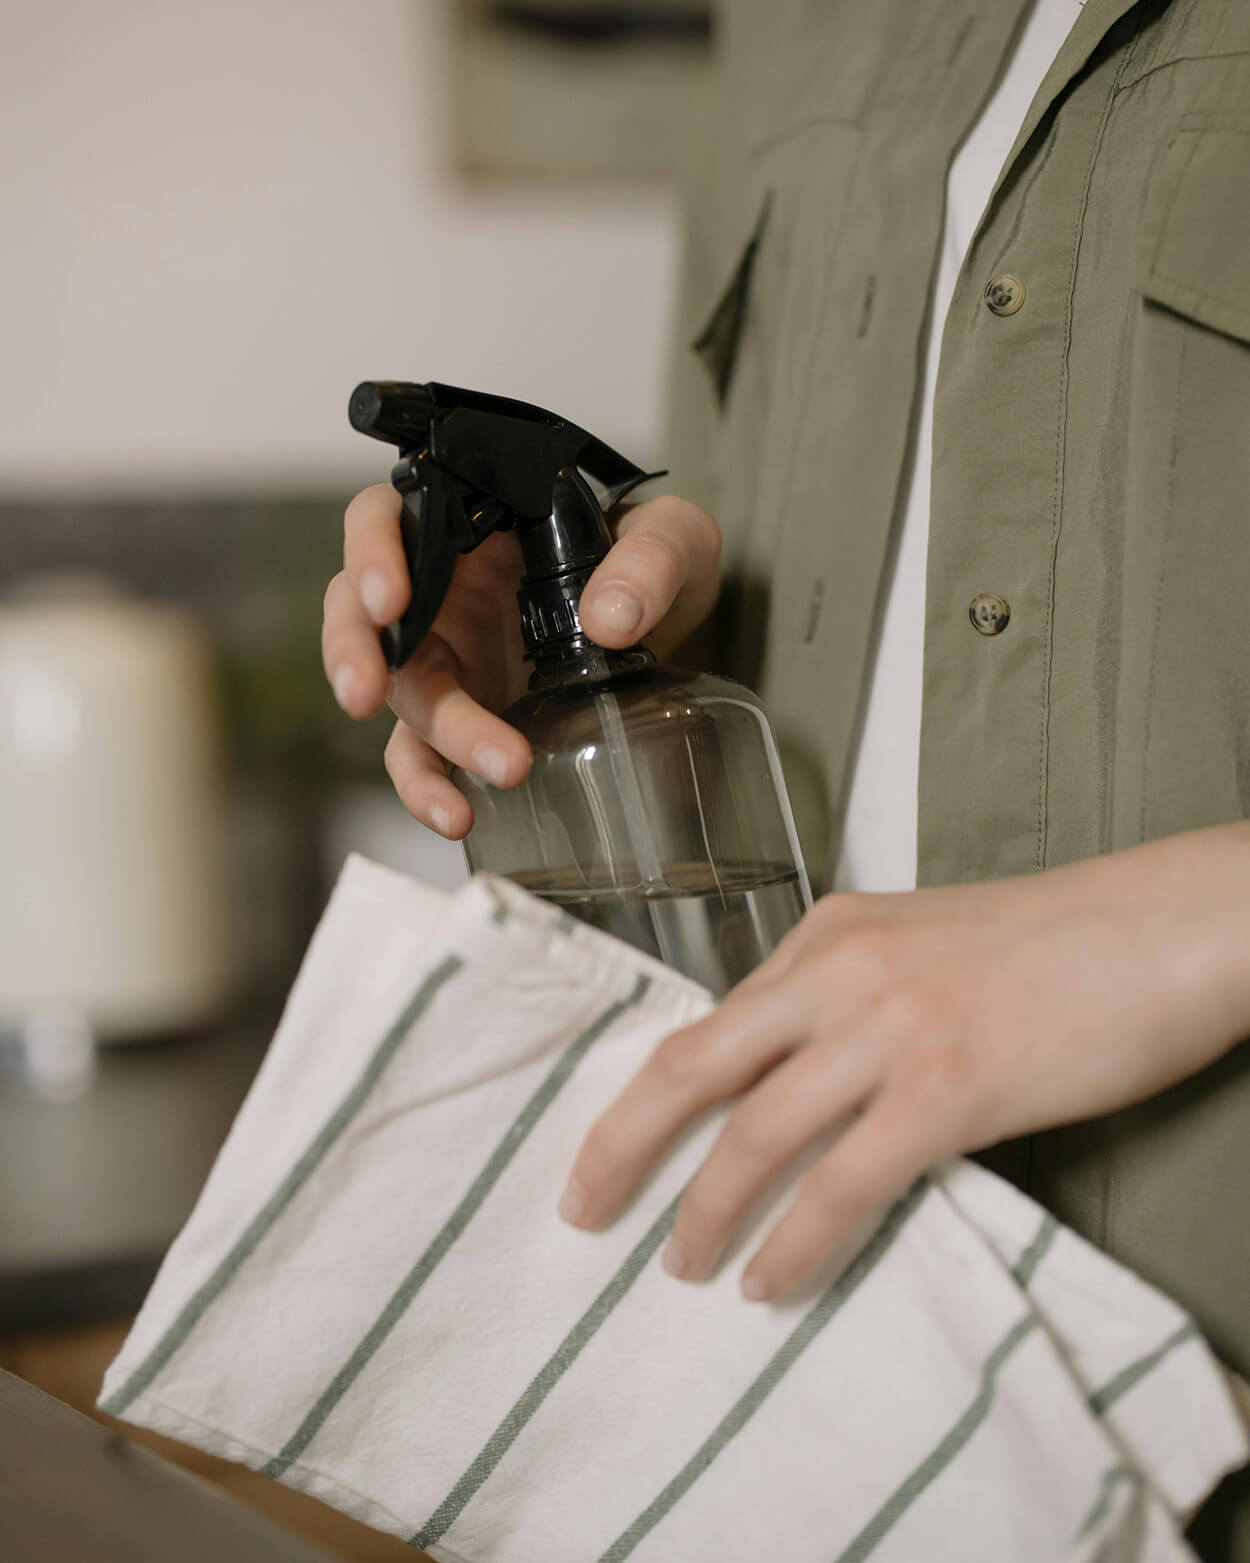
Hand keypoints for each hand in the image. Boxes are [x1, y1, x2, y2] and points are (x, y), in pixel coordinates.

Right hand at [320, 483, 720, 838]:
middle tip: (368, 691)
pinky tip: (458, 815)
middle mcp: (442, 587)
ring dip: (424, 740)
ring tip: (468, 784)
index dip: (371, 553)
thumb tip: (610, 618)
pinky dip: (430, 787)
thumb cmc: (654, 562)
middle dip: (355, 652)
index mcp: (470, 522)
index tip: (389, 598)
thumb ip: (651, 560)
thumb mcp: (674, 540)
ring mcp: (448, 656)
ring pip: (398, 692)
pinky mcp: (462, 715)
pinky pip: (423, 754)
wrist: (674, 627)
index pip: (388, 517)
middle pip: (361, 611)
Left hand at [559, 826, 1249, 1301]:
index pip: (712, 1022)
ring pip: (757, 1133)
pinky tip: (772, 1279)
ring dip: (707, 1210)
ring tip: (683, 1265)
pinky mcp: (949, 1088)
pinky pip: (845, 1182)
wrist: (1161, 927)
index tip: (612, 1145)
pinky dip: (797, 1240)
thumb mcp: (923, 944)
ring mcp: (890, 1027)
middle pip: (696, 1067)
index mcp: (829, 931)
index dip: (650, 1094)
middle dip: (624, 1144)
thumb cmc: (1054, 942)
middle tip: (584, 1208)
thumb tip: (792, 1079)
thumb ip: (848, 996)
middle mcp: (840, 970)